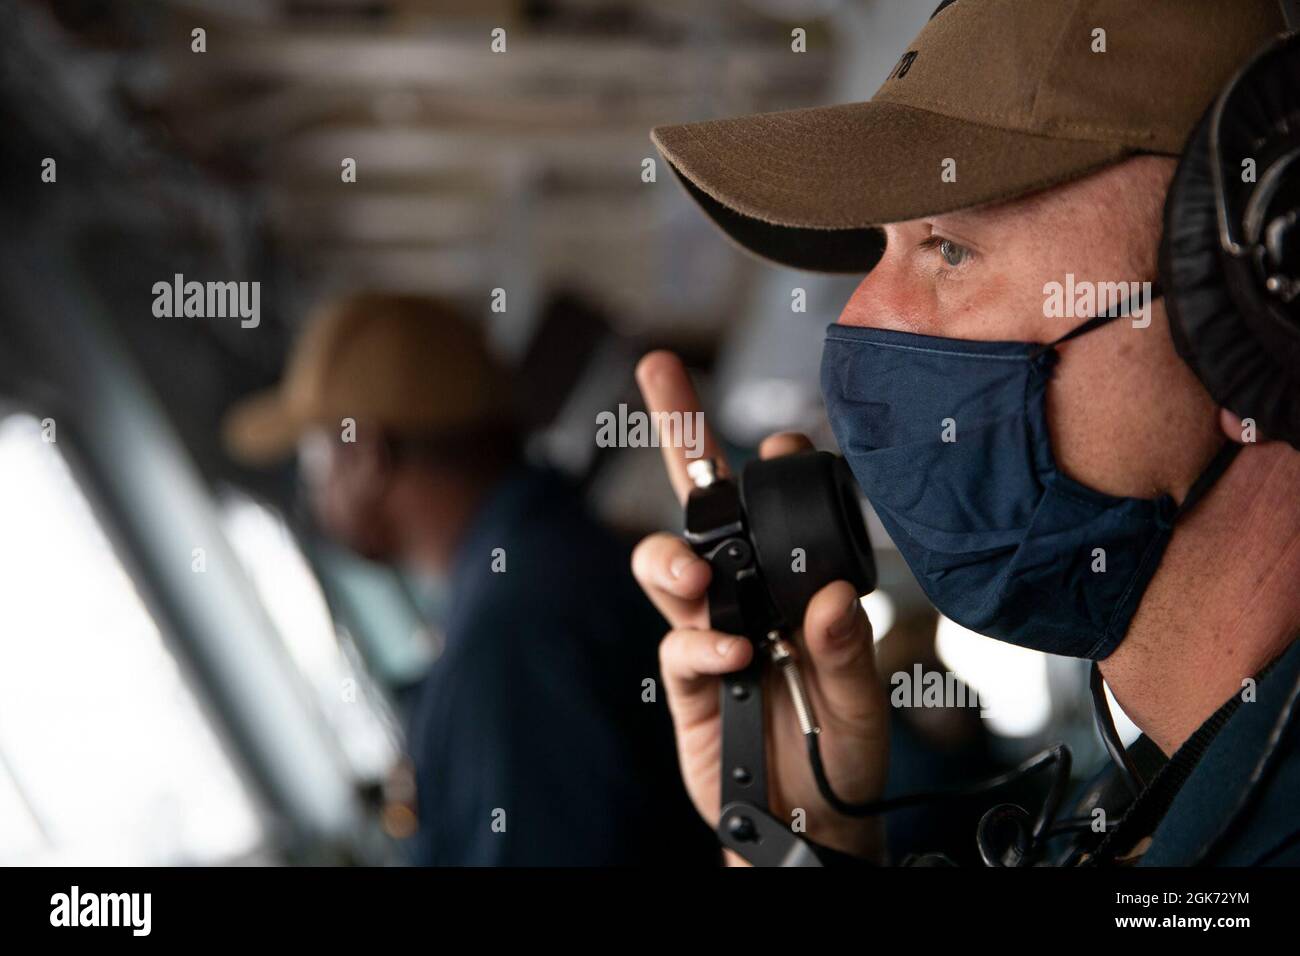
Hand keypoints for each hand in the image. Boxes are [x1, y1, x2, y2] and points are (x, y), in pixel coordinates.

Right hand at [632, 351, 889, 862]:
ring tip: (695, 576)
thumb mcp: (862, 698)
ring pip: (665, 566)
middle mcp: (743, 594)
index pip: (773, 507)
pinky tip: (733, 652)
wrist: (811, 823)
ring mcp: (709, 632)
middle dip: (675, 430)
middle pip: (697, 505)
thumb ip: (844, 650)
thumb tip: (826, 598)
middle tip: (659, 370)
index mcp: (789, 583)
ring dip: (672, 557)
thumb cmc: (840, 751)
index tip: (784, 440)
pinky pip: (679, 646)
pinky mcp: (687, 683)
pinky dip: (702, 643)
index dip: (771, 463)